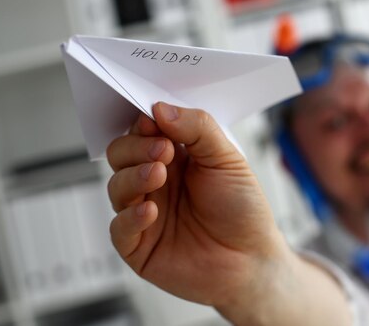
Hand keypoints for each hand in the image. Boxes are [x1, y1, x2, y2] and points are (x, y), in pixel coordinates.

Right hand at [106, 102, 288, 308]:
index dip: (144, 123)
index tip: (152, 120)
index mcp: (174, 157)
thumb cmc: (242, 209)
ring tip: (158, 175)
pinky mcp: (139, 246)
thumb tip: (161, 108)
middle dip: (137, 147)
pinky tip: (151, 210)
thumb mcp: (228, 159)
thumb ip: (198, 129)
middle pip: (121, 154)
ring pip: (116, 187)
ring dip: (133, 177)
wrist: (252, 261)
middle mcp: (155, 182)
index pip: (143, 131)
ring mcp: (145, 212)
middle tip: (162, 151)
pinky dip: (130, 217)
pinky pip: (118, 228)